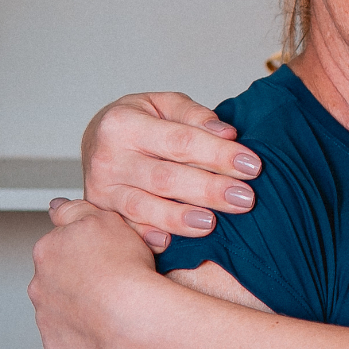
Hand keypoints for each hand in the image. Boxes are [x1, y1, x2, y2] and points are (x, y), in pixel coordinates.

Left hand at [29, 200, 159, 348]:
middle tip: (112, 283)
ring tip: (113, 309)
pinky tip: (106, 330)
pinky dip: (84, 336)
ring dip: (81, 308)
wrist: (134, 315)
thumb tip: (56, 207)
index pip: (61, 247)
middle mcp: (39, 284)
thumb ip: (75, 210)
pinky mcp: (55, 346)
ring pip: (62, 310)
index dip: (86, 251)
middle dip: (79, 281)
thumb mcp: (104, 218)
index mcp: (47, 251)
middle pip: (58, 279)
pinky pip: (69, 339)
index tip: (106, 258)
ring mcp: (45, 317)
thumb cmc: (124, 268)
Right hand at [79, 92, 261, 248]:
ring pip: (145, 208)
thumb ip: (194, 115)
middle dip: (209, 189)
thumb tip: (227, 133)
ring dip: (182, 218)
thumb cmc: (137, 122)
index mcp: (122, 123)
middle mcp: (107, 158)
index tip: (252, 165)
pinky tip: (170, 243)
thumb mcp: (163, 105)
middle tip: (245, 199)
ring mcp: (101, 189)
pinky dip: (149, 237)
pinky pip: (128, 229)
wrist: (96, 142)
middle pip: (166, 178)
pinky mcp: (102, 213)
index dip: (218, 154)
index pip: (180, 141)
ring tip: (213, 223)